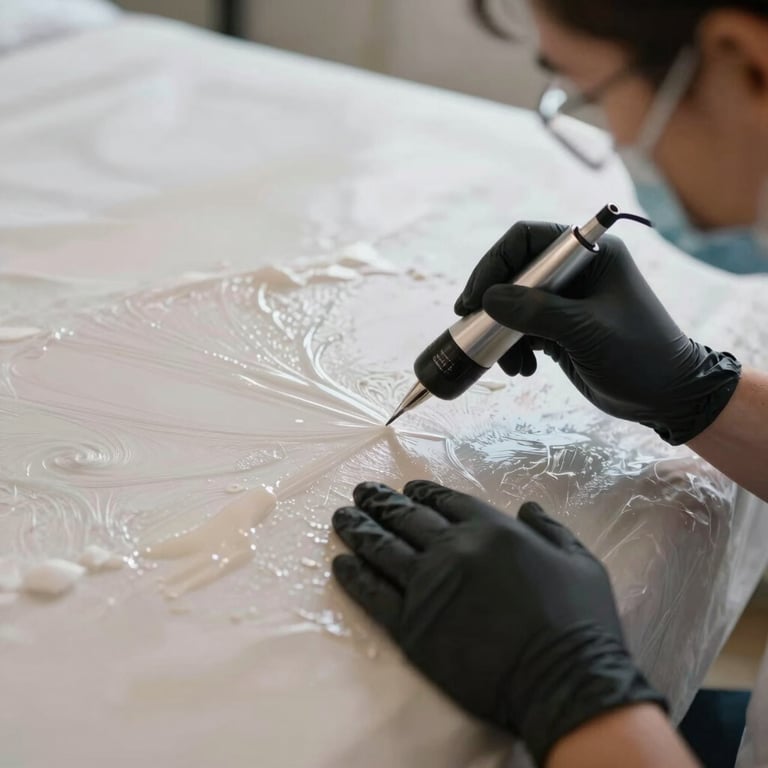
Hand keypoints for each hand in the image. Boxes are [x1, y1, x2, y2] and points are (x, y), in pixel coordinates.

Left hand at [332, 480, 665, 765]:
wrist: (563, 679)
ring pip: (382, 549)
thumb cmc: (578, 619)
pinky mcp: (412, 627)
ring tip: (341, 517)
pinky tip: (341, 563)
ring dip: (358, 530)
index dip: (421, 493)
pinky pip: (374, 594)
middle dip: (379, 502)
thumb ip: (549, 529)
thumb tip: (528, 508)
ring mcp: (428, 587)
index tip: (405, 489)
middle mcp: (453, 550)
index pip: (445, 502)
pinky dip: (355, 576)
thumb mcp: (579, 560)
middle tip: (360, 492)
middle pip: (405, 519)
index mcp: (491, 530)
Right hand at [455, 221, 740, 444]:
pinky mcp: (559, 328)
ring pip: (513, 304)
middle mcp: (575, 272)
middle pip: (515, 271)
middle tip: (471, 324)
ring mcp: (566, 301)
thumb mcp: (586, 332)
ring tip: (509, 364)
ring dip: (502, 332)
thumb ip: (537, 312)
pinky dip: (513, 348)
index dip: (495, 262)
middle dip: (492, 302)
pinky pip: (521, 328)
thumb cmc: (639, 356)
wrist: (666, 397)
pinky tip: (523, 369)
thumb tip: (488, 299)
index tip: (476, 297)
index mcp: (590, 255)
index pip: (528, 239)